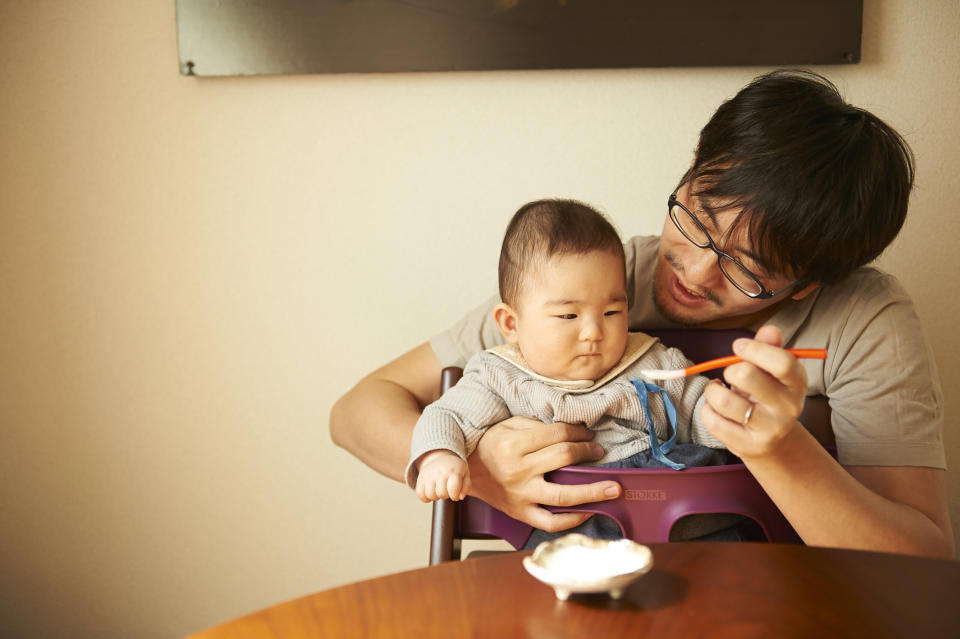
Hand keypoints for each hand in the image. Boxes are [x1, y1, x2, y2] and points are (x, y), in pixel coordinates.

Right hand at [416, 450, 469, 501]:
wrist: (440, 457)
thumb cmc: (455, 469)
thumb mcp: (465, 474)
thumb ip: (466, 486)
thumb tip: (460, 497)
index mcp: (453, 471)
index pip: (453, 489)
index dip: (455, 496)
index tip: (455, 494)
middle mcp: (440, 472)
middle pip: (441, 494)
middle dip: (445, 495)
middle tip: (446, 489)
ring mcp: (429, 475)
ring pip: (430, 495)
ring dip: (435, 497)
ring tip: (438, 490)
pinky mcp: (420, 478)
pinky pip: (420, 494)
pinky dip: (425, 497)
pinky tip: (430, 492)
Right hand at [467, 416, 621, 531]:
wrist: (464, 472)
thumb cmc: (489, 445)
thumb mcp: (508, 426)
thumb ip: (537, 426)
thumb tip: (572, 430)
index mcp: (513, 445)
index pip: (557, 435)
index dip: (578, 432)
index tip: (588, 433)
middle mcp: (518, 471)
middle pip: (563, 458)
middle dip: (587, 453)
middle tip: (600, 453)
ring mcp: (520, 495)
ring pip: (562, 495)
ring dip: (592, 492)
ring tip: (613, 489)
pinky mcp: (520, 514)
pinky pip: (549, 522)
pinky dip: (571, 520)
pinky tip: (588, 512)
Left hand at [700, 325, 808, 459]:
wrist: (773, 441)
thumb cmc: (767, 395)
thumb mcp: (772, 372)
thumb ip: (770, 348)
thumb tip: (770, 329)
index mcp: (797, 383)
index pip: (783, 363)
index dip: (755, 349)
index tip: (738, 346)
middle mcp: (788, 408)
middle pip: (747, 376)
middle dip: (730, 369)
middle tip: (731, 374)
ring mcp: (769, 430)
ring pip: (723, 400)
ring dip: (713, 390)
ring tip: (718, 389)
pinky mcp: (748, 446)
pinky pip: (713, 420)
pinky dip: (707, 410)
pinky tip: (716, 408)